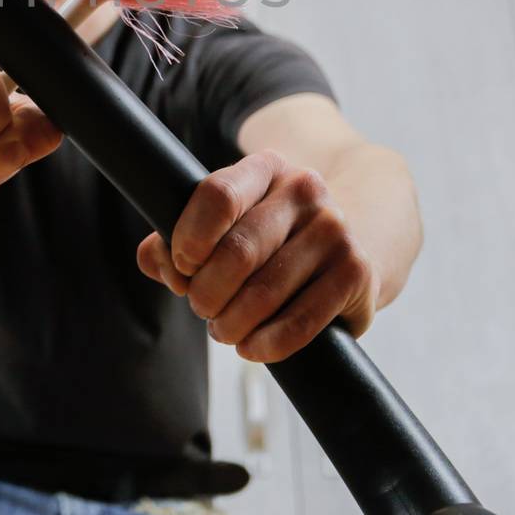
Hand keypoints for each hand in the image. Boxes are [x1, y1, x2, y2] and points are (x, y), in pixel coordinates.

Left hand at [136, 150, 380, 361]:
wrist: (359, 234)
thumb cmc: (274, 235)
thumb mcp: (231, 220)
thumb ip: (179, 240)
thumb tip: (155, 260)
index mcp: (265, 167)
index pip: (217, 195)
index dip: (189, 238)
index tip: (183, 266)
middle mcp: (305, 190)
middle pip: (237, 251)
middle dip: (206, 292)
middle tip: (201, 307)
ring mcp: (335, 229)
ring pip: (265, 292)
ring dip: (232, 322)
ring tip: (224, 329)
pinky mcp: (356, 272)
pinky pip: (300, 321)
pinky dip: (266, 344)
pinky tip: (252, 346)